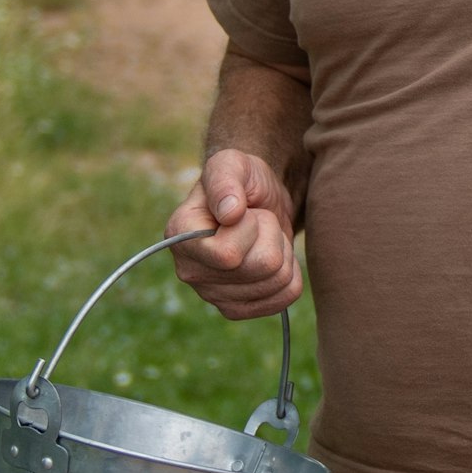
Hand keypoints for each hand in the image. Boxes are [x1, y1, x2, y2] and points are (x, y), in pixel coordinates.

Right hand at [170, 153, 301, 320]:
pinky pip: (285, 297)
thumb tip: (230, 213)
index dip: (250, 228)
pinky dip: (291, 272)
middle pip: (261, 267)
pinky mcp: (236, 309)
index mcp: (180, 236)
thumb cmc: (240, 180)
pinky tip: (273, 256)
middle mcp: (189, 271)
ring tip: (264, 236)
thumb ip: (226, 180)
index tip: (244, 209)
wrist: (256, 202)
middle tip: (258, 220)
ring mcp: (212, 295)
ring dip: (282, 251)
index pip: (227, 255)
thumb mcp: (232, 163)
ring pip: (277, 282)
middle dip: (271, 234)